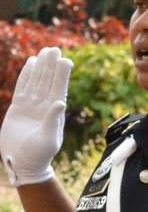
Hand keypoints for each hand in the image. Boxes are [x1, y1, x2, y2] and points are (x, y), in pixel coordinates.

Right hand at [1, 46, 70, 186]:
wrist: (23, 163)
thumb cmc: (38, 155)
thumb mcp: (48, 139)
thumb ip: (52, 121)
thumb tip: (60, 103)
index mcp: (54, 113)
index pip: (58, 89)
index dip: (61, 75)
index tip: (66, 60)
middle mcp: (44, 107)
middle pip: (47, 81)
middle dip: (52, 66)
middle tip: (55, 49)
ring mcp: (31, 106)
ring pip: (36, 81)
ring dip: (41, 67)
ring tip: (45, 52)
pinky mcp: (18, 108)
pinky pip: (22, 87)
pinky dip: (26, 75)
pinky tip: (31, 64)